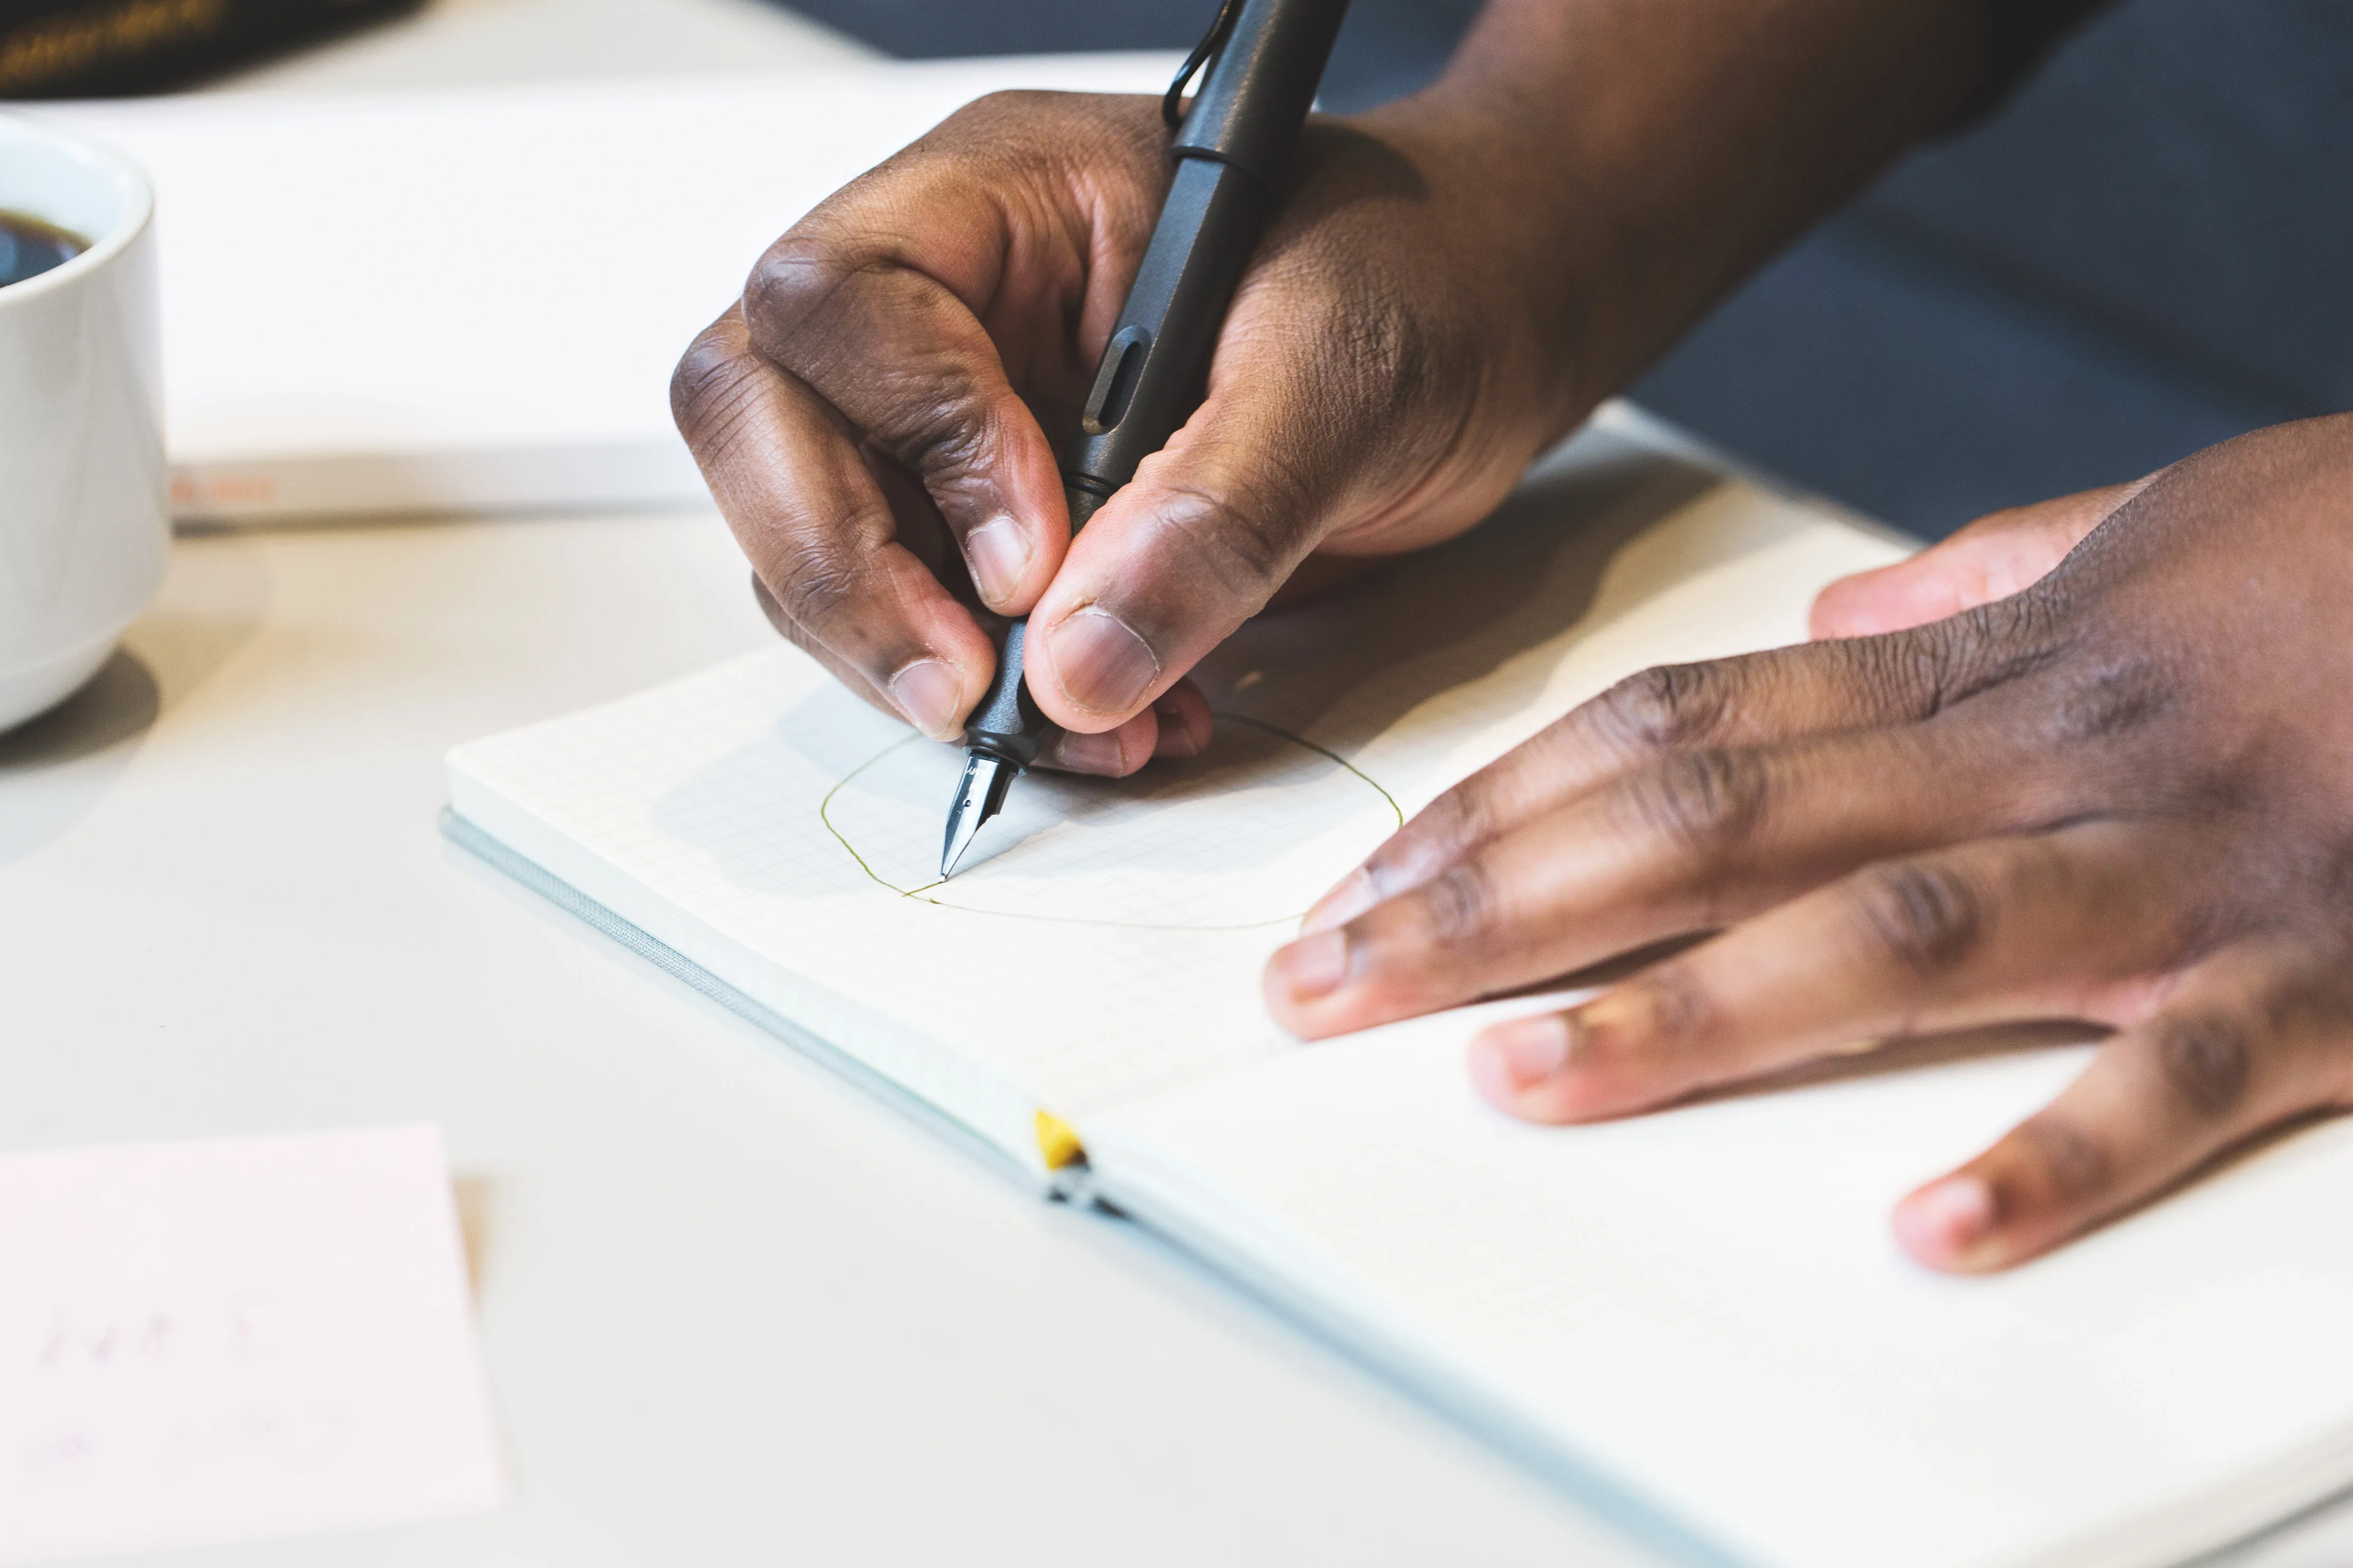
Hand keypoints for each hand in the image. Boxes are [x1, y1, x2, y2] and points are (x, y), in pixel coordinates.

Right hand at [672, 88, 1577, 773]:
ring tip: (1091, 732)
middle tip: (970, 693)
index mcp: (1000, 196)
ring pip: (818, 543)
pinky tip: (1116, 723)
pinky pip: (920, 618)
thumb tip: (1079, 664)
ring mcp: (953, 414)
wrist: (1488, 321)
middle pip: (761, 421)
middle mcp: (942, 300)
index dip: (912, 440)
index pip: (837, 301)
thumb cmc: (1427, 277)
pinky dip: (996, 696)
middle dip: (846, 577)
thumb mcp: (1349, 367)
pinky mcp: (992, 519)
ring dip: (923, 666)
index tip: (1035, 561)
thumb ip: (1218, 508)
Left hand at [1265, 415, 2352, 1273]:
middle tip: (1339, 983)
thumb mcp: (2152, 527)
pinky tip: (1928, 1230)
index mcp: (1990, 668)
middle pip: (1715, 826)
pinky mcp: (2325, 979)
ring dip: (1689, 1013)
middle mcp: (2046, 761)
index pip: (1681, 732)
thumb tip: (1841, 620)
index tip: (1372, 876)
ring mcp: (2178, 872)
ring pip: (1886, 939)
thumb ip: (1980, 581)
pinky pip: (2172, 1079)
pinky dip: (2056, 1152)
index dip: (1505, 805)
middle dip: (1504, 905)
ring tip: (1520, 1075)